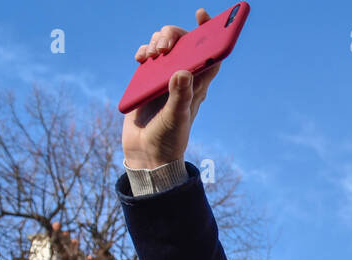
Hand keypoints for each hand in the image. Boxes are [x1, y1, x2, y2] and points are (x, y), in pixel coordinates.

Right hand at [122, 9, 219, 169]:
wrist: (147, 154)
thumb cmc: (168, 139)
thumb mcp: (176, 119)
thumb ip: (179, 96)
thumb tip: (183, 71)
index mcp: (198, 86)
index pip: (210, 54)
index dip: (210, 32)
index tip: (201, 14)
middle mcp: (184, 78)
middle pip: (184, 43)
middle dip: (174, 35)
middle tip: (165, 45)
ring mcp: (165, 77)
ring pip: (165, 46)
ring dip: (158, 41)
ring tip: (153, 55)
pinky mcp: (148, 80)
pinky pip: (148, 56)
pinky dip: (144, 51)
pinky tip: (141, 58)